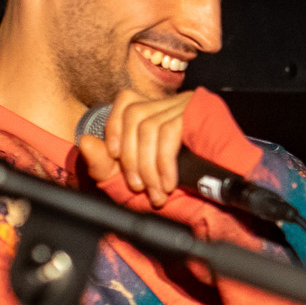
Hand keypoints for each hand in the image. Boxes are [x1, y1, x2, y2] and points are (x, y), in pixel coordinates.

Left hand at [79, 89, 193, 207]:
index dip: (115, 126)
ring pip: (150, 126)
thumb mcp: (129, 183)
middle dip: (131, 157)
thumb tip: (85, 142)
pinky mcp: (201, 112)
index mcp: (158, 113)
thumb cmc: (179, 193)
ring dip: (148, 166)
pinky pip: (169, 133)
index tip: (114, 156)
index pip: (127, 101)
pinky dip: (164, 163)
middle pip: (135, 115)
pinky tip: (169, 184)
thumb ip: (103, 165)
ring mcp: (189, 104)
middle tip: (139, 188)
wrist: (221, 204)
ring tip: (156, 192)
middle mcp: (173, 102)